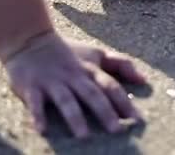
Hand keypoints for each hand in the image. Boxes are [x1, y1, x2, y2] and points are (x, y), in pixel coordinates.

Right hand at [4, 31, 146, 137]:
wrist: (30, 39)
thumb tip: (144, 80)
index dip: (124, 102)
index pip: (111, 86)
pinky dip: (38, 115)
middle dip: (105, 111)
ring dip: (75, 117)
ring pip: (66, 100)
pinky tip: (42, 130)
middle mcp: (75, 76)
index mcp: (91, 70)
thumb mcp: (97, 54)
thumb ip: (121, 64)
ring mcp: (53, 82)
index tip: (137, 119)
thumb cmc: (69, 52)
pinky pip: (35, 102)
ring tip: (83, 135)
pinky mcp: (31, 86)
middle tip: (116, 130)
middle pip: (92, 94)